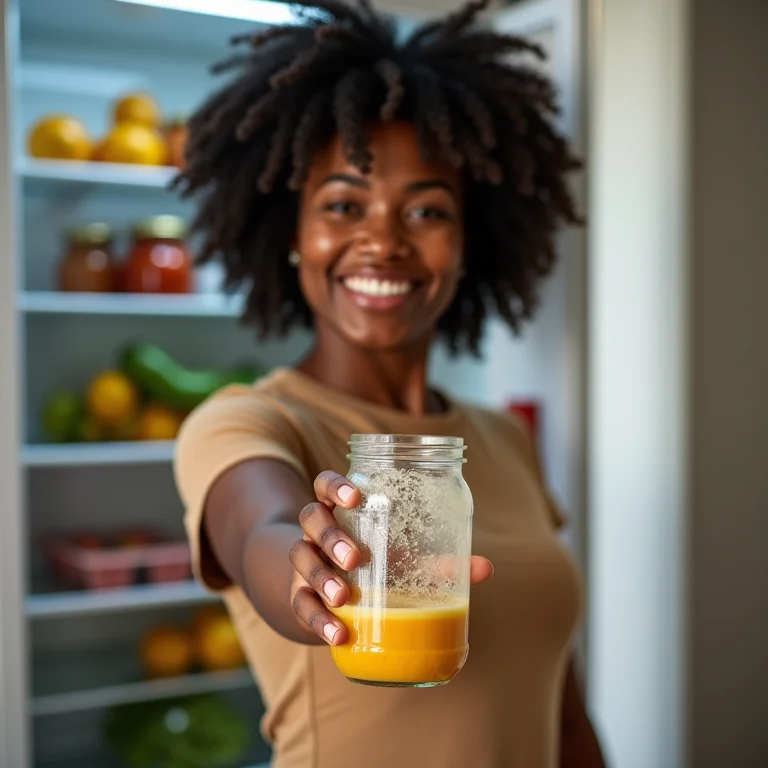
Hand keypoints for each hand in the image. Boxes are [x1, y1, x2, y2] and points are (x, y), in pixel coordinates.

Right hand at [288, 471, 493, 645]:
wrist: (329, 597)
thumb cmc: (372, 565)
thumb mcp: (400, 558)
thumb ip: (438, 562)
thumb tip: (484, 568)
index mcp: (341, 511)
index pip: (326, 484)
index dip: (336, 486)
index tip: (357, 496)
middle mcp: (316, 532)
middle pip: (311, 517)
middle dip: (331, 535)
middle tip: (355, 557)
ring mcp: (304, 563)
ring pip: (300, 557)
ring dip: (321, 576)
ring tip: (343, 597)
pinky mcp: (299, 596)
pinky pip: (300, 604)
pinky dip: (318, 620)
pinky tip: (339, 633)